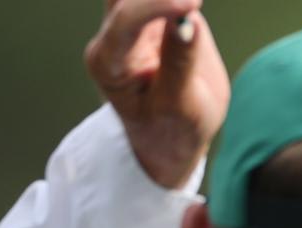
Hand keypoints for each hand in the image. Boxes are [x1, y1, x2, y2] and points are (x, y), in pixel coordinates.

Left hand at [84, 0, 229, 188]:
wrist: (171, 140)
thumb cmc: (172, 130)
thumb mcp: (180, 105)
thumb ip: (180, 62)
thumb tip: (188, 19)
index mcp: (108, 63)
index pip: (125, 21)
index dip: (157, 6)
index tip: (192, 5)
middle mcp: (111, 38)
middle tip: (191, 3)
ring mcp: (132, 26)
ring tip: (191, 6)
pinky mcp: (155, 20)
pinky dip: (175, 1)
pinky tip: (190, 5)